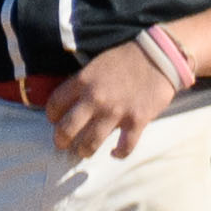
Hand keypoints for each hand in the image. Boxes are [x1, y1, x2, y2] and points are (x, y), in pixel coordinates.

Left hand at [48, 40, 180, 157]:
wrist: (159, 57)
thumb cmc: (127, 58)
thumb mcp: (98, 63)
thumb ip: (84, 82)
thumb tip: (75, 101)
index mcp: (83, 81)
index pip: (55, 104)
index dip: (51, 115)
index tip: (55, 120)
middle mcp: (95, 99)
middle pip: (67, 128)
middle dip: (61, 140)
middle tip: (62, 143)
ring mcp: (116, 112)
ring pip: (91, 142)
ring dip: (85, 150)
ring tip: (84, 152)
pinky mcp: (136, 121)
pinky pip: (125, 146)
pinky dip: (119, 153)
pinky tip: (114, 152)